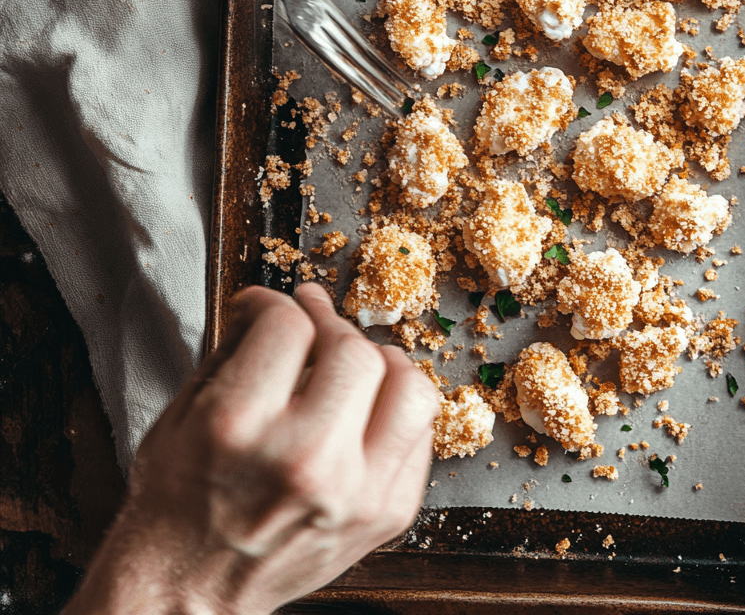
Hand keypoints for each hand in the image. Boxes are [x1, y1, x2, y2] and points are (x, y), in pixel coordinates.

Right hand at [64, 284, 438, 614]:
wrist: (186, 594)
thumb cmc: (178, 506)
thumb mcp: (181, 414)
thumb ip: (233, 349)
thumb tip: (274, 304)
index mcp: (240, 426)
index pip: (288, 326)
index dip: (274, 304)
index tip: (267, 308)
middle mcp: (306, 459)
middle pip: (355, 350)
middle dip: (330, 326)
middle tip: (313, 329)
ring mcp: (356, 492)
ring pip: (411, 388)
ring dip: (384, 364)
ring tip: (357, 364)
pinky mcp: (388, 514)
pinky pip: (421, 436)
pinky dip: (398, 411)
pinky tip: (369, 411)